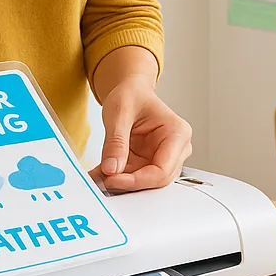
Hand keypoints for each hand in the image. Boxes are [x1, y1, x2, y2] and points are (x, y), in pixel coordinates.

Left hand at [88, 77, 191, 191]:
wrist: (130, 92)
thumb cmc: (132, 95)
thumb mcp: (119, 113)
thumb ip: (116, 142)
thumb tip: (111, 169)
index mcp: (177, 133)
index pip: (162, 170)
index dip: (138, 180)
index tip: (112, 179)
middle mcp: (175, 149)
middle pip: (155, 180)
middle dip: (128, 182)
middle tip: (102, 179)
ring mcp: (163, 157)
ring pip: (144, 182)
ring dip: (120, 181)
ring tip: (97, 176)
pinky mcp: (149, 162)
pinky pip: (133, 176)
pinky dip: (116, 176)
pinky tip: (99, 173)